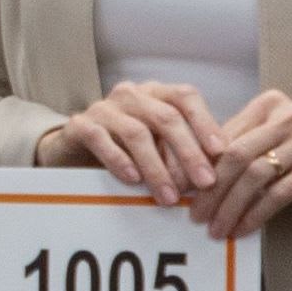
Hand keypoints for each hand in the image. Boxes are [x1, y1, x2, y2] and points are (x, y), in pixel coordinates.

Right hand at [35, 81, 226, 205]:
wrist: (70, 149)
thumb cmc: (123, 148)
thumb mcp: (157, 144)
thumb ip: (182, 151)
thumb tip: (218, 175)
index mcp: (155, 93)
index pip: (185, 97)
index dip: (205, 122)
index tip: (221, 152)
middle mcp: (131, 95)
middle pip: (166, 117)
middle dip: (189, 152)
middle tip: (205, 183)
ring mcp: (104, 108)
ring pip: (137, 133)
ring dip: (157, 168)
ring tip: (170, 196)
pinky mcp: (79, 125)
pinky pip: (100, 139)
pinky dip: (119, 160)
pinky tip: (133, 180)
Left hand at [188, 91, 291, 241]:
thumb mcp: (265, 146)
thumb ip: (233, 152)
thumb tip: (185, 179)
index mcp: (269, 104)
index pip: (224, 137)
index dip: (198, 167)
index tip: (183, 193)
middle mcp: (290, 115)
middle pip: (237, 155)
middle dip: (212, 190)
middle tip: (196, 216)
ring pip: (256, 176)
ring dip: (231, 207)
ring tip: (217, 228)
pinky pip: (278, 193)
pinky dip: (256, 214)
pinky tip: (242, 229)